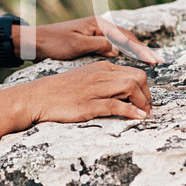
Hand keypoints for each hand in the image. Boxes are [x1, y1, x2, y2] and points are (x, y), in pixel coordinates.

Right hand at [0, 61, 151, 150]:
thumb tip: (124, 92)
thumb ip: (104, 82)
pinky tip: (137, 118)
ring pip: (131, 87)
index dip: (146, 88)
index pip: (134, 71)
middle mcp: (100, 75)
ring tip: (145, 115)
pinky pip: (116, 104)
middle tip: (148, 110)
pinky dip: (132, 111)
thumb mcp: (85, 79)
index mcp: (101, 67)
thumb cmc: (60, 91)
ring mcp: (95, 89)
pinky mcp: (88, 104)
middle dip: (148, 95)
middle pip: (138, 77)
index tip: (146, 102)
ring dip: (144, 103)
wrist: (36, 97)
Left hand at [16, 15, 161, 63]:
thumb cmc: (55, 42)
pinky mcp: (92, 39)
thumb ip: (99, 44)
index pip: (125, 36)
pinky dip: (125, 51)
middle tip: (158, 61)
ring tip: (150, 61)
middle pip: (127, 37)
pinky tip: (131, 60)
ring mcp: (96, 32)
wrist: (37, 41)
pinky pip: (114, 44)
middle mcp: (99, 25)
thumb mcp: (77, 44)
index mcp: (98, 24)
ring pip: (122, 41)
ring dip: (136, 50)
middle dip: (143, 49)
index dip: (140, 49)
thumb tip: (117, 48)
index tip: (153, 59)